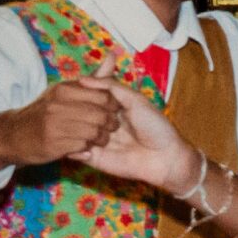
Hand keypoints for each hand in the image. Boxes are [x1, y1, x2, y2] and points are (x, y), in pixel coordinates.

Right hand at [0, 79, 131, 175]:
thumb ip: (92, 79)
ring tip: (99, 139)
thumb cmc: (45, 112)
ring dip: (101, 138)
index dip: (113, 106)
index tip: (112, 112)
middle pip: (101, 115)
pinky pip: (82, 146)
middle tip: (109, 128)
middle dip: (110, 124)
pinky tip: (85, 147)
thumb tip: (112, 56)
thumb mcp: (65, 91)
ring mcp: (55, 125)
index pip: (103, 95)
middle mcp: (59, 105)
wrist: (13, 135)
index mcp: (64, 89)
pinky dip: (87, 148)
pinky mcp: (53, 144)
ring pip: (94, 132)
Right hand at [73, 80, 204, 195]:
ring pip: (73, 130)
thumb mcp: (134, 99)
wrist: (164, 158)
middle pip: (77, 111)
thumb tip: (82, 79)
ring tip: (98, 134)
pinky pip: (74, 151)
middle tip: (101, 119)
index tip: (85, 93)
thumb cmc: (154, 126)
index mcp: (110, 106)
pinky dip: (75, 147)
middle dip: (82, 112)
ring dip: (80, 129)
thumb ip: (110, 86)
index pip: (86, 95)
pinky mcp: (92, 158)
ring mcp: (94, 139)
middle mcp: (99, 121)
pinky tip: (89, 147)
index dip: (83, 92)